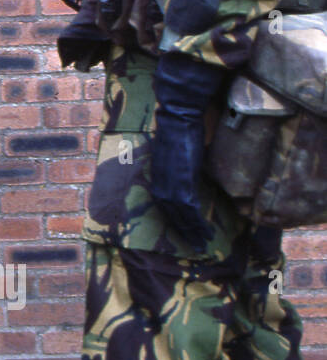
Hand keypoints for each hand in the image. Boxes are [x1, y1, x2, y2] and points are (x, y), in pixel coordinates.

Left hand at [149, 52, 226, 253]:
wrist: (179, 115)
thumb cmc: (180, 129)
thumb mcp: (177, 153)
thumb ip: (180, 166)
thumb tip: (189, 172)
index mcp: (158, 174)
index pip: (164, 203)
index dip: (174, 219)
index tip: (184, 231)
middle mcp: (160, 181)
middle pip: (170, 213)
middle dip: (183, 230)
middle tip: (195, 245)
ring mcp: (169, 181)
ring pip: (179, 214)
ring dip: (191, 230)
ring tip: (202, 243)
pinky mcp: (181, 179)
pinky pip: (188, 207)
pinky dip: (194, 221)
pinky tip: (203, 231)